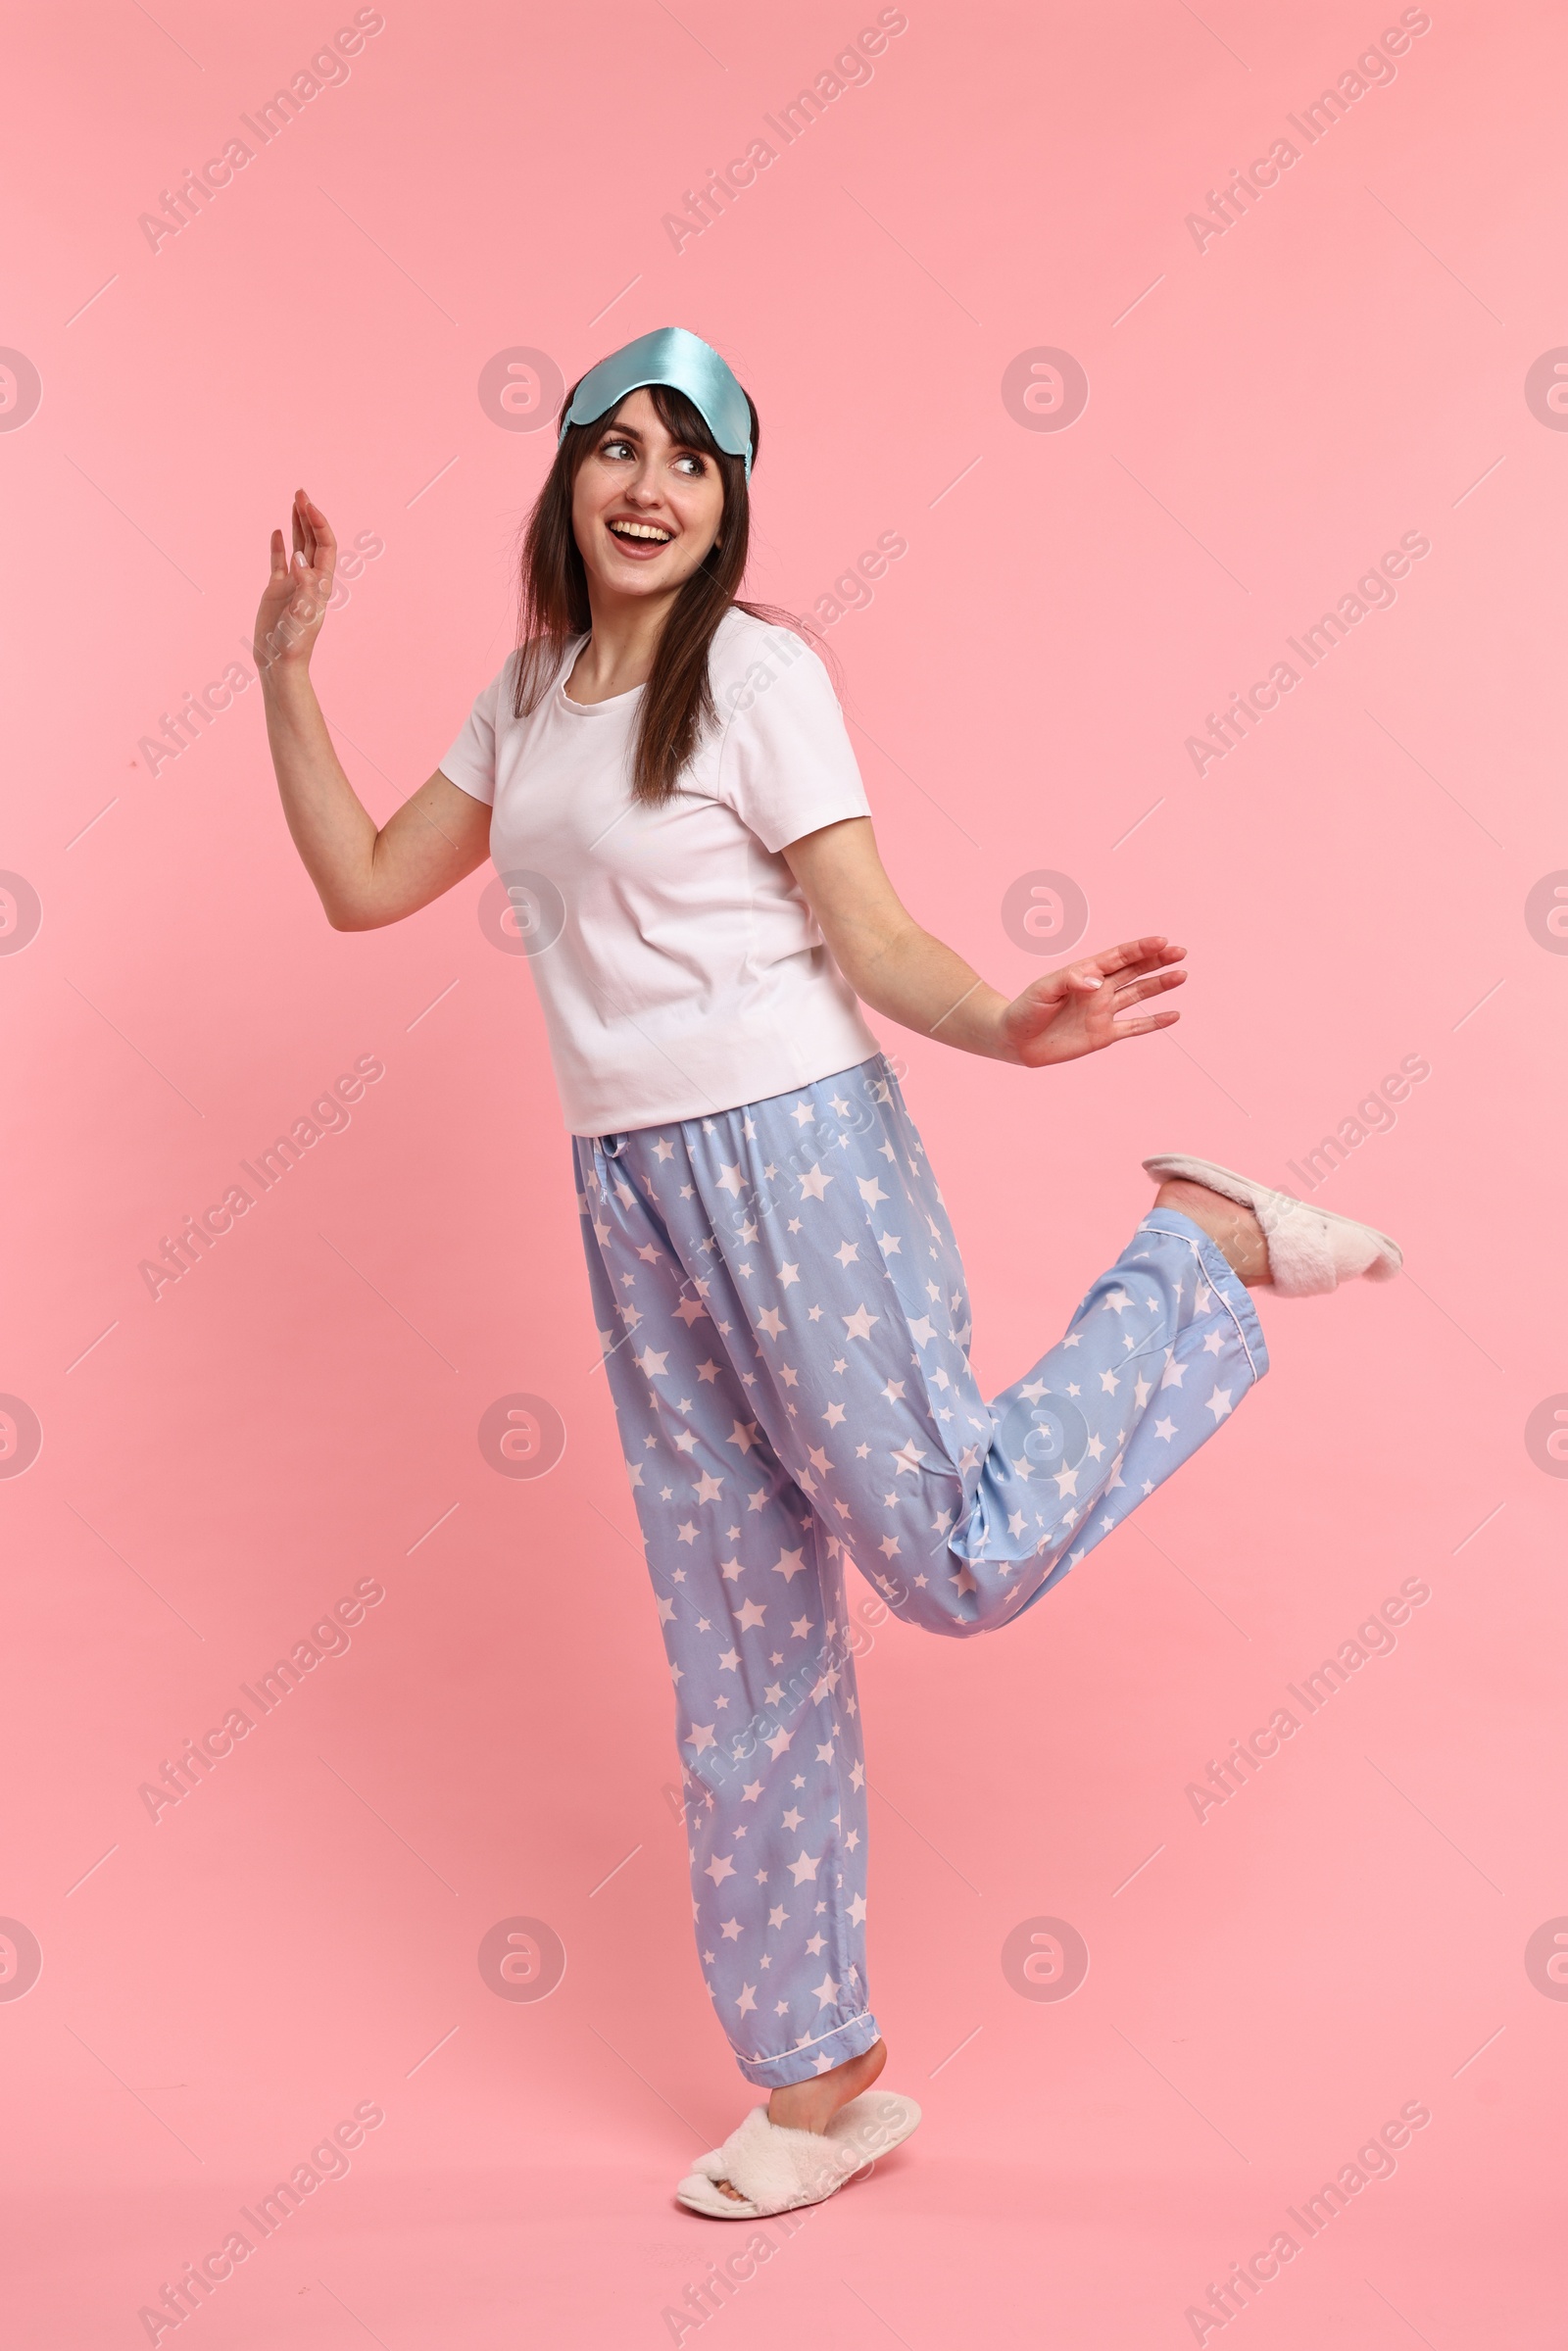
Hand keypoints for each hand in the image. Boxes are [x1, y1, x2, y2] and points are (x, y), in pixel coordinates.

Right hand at [254, 488, 337, 682]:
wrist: (278, 663)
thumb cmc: (293, 644)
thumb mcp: (301, 616)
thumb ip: (303, 588)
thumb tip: (300, 559)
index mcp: (320, 584)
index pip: (325, 545)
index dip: (319, 523)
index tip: (307, 504)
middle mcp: (309, 580)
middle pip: (313, 541)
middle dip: (308, 516)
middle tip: (300, 492)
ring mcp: (293, 584)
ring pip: (297, 547)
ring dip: (297, 525)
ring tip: (293, 502)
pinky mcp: (277, 590)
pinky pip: (278, 562)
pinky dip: (279, 545)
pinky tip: (277, 531)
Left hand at [999, 935, 1186, 1066]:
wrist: (1015, 1040)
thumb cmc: (1025, 1009)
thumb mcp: (1043, 990)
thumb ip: (1070, 981)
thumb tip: (1097, 983)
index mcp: (1085, 972)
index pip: (1118, 957)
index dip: (1140, 948)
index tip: (1162, 941)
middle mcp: (1099, 989)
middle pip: (1134, 970)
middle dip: (1157, 960)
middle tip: (1180, 951)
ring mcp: (1103, 1011)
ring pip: (1139, 994)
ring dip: (1160, 985)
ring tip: (1182, 975)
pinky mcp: (1104, 1034)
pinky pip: (1134, 1027)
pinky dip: (1154, 1022)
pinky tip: (1173, 1015)